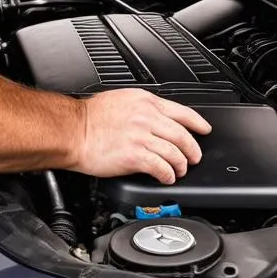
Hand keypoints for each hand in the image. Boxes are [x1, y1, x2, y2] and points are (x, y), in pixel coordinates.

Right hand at [71, 89, 211, 184]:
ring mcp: (141, 136)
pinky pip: (161, 167)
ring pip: (175, 153)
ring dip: (181, 165)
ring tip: (179, 170)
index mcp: (145, 102)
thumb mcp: (121, 101)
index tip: (204, 129)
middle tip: (193, 158)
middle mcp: (146, 117)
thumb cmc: (89, 118)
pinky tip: (167, 177)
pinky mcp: (135, 156)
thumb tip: (157, 118)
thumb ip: (142, 108)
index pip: (182, 112)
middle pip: (183, 135)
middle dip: (192, 150)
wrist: (72, 131)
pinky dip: (168, 174)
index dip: (198, 123)